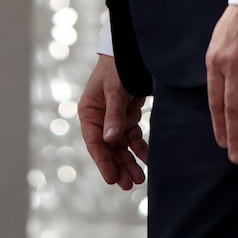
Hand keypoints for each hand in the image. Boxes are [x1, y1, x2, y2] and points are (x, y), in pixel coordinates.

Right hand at [78, 54, 148, 189]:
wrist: (130, 51)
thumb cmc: (117, 67)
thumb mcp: (114, 90)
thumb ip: (114, 115)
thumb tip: (110, 140)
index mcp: (89, 112)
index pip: (94, 142)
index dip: (103, 162)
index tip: (111, 179)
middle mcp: (99, 118)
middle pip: (108, 149)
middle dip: (118, 166)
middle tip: (128, 185)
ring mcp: (113, 119)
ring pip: (120, 147)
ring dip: (128, 162)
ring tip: (138, 179)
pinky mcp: (127, 117)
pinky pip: (132, 138)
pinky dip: (139, 149)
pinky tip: (148, 160)